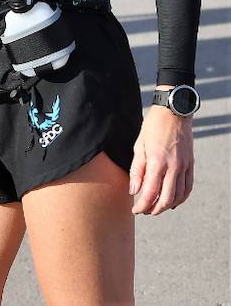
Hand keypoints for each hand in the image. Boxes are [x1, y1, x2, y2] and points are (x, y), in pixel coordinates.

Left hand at [129, 99, 193, 214]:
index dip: (142, 205)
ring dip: (167, 206)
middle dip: (154, 209)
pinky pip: (188, 187)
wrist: (174, 113)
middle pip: (166, 198)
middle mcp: (173, 166)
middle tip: (144, 212)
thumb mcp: (138, 146)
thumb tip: (134, 191)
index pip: (150, 192)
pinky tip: (172, 201)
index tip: (135, 210)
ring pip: (179, 195)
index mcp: (157, 161)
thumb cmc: (152, 127)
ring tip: (156, 208)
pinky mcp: (191, 164)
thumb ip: (137, 170)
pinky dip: (181, 198)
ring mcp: (185, 166)